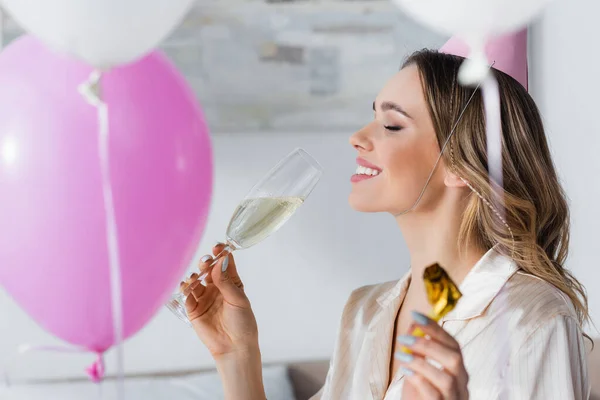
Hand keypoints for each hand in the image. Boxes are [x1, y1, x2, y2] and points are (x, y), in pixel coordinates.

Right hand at [180, 243, 258, 358]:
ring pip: (195, 281)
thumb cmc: (242, 323)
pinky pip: (187, 297)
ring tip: (195, 277)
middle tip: (206, 262)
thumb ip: (227, 281)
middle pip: (208, 269)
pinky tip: (187, 288)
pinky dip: (185, 290)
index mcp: (231, 282)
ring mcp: (204, 298)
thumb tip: (220, 260)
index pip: (224, 263)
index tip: (218, 247)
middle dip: (205, 263)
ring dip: (194, 276)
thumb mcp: (238, 299)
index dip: (221, 253)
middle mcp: (216, 288)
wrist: (234, 347)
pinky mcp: (194, 310)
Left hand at [396, 312, 468, 399]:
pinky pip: (436, 396)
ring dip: (421, 363)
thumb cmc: (420, 396)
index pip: (453, 344)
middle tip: (403, 338)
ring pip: (447, 378)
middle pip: (455, 358)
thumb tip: (413, 323)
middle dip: (428, 344)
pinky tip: (406, 372)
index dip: (435, 328)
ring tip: (401, 355)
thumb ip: (417, 349)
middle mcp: (461, 384)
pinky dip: (420, 381)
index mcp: (457, 370)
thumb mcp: (417, 370)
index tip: (415, 315)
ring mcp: (455, 398)